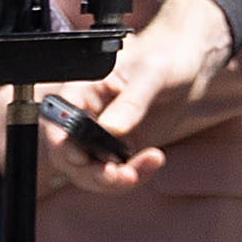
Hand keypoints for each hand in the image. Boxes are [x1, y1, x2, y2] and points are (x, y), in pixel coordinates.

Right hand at [66, 0, 231, 172]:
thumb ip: (131, 101)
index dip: (62, 143)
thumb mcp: (151, 74)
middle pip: (68, 157)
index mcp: (81, 91)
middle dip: (92, 172)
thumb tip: (111, 129)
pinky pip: (117, 174)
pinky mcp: (119, 152)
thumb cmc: (162, 61)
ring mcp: (100, 138)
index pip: (56, 121)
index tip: (81, 158)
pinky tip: (154, 160)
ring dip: (114, 180)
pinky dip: (133, 175)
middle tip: (123, 175)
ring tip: (144, 167)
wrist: (185, 71)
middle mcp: (84, 118)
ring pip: (91, 172)